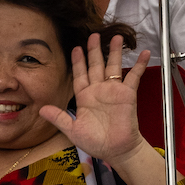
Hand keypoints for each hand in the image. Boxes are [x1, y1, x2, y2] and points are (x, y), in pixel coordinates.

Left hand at [38, 34, 152, 164]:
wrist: (116, 150)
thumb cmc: (95, 142)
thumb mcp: (73, 130)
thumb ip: (59, 118)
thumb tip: (41, 110)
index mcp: (85, 97)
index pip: (80, 74)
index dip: (78, 61)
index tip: (76, 48)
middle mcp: (99, 90)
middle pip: (96, 65)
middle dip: (94, 50)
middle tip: (94, 35)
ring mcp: (113, 91)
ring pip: (113, 66)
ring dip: (114, 52)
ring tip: (116, 37)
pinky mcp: (128, 94)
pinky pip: (133, 76)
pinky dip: (138, 64)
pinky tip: (143, 53)